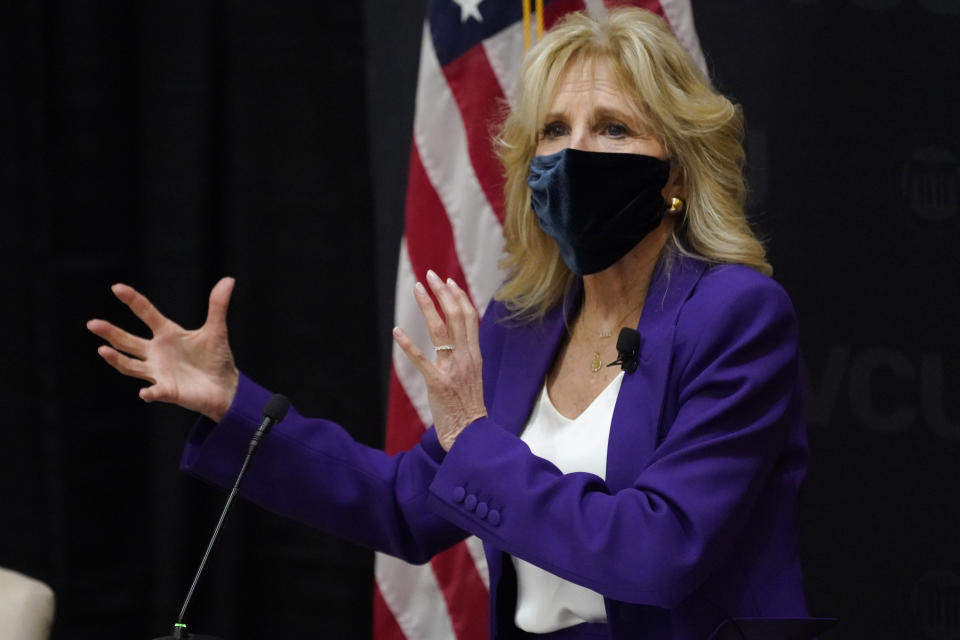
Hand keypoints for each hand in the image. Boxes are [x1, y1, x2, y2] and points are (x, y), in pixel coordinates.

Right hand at [87, 277, 239, 422]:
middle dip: (111, 333)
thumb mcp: (216, 330)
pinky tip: (145, 392)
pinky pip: (156, 392)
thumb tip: (228, 280)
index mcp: (167, 334)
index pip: (146, 313)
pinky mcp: (169, 390)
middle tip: (92, 323)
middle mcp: (157, 352)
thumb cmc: (216, 358)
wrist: (225, 387)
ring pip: (131, 366)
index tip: (116, 287)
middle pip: (128, 341)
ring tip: (103, 350)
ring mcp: (160, 372)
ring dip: (117, 359)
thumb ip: (218, 306)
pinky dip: (150, 392)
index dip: (132, 300)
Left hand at [393, 270, 485, 450]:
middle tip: (430, 275)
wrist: (471, 434)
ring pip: (442, 331)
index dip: (459, 298)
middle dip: (443, 293)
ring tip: (418, 289)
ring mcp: (453, 369)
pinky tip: (397, 331)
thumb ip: (466, 355)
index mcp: (475, 354)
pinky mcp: (438, 383)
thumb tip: (458, 338)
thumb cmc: (469, 406)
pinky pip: (422, 359)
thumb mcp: (473, 375)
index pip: (470, 318)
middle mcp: (466, 357)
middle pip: (457, 317)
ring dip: (429, 307)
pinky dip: (409, 344)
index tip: (448, 282)